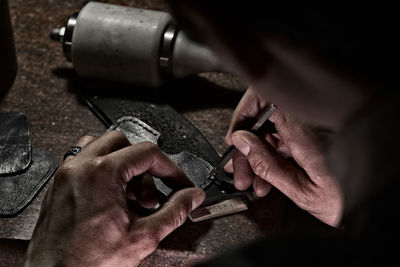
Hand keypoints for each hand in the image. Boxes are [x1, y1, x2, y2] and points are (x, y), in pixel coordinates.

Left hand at [24, 131, 204, 266]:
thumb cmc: (87, 263)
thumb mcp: (142, 237)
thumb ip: (174, 211)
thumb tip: (192, 197)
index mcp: (101, 174)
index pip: (147, 153)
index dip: (171, 169)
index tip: (179, 183)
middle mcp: (80, 167)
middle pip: (125, 143)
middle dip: (144, 167)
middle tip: (150, 196)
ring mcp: (66, 174)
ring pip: (102, 146)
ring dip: (122, 164)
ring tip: (130, 195)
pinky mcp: (59, 184)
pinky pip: (84, 160)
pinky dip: (103, 169)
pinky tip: (111, 194)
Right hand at [225, 87, 342, 226]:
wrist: (382, 208)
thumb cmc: (352, 202)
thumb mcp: (303, 191)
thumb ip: (268, 165)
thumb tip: (242, 144)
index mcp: (306, 131)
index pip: (264, 101)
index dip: (243, 117)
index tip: (235, 138)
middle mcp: (311, 125)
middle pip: (266, 120)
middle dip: (247, 145)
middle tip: (239, 170)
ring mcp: (315, 131)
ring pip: (275, 132)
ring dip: (259, 154)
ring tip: (254, 180)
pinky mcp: (318, 140)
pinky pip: (288, 140)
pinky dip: (274, 156)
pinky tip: (269, 177)